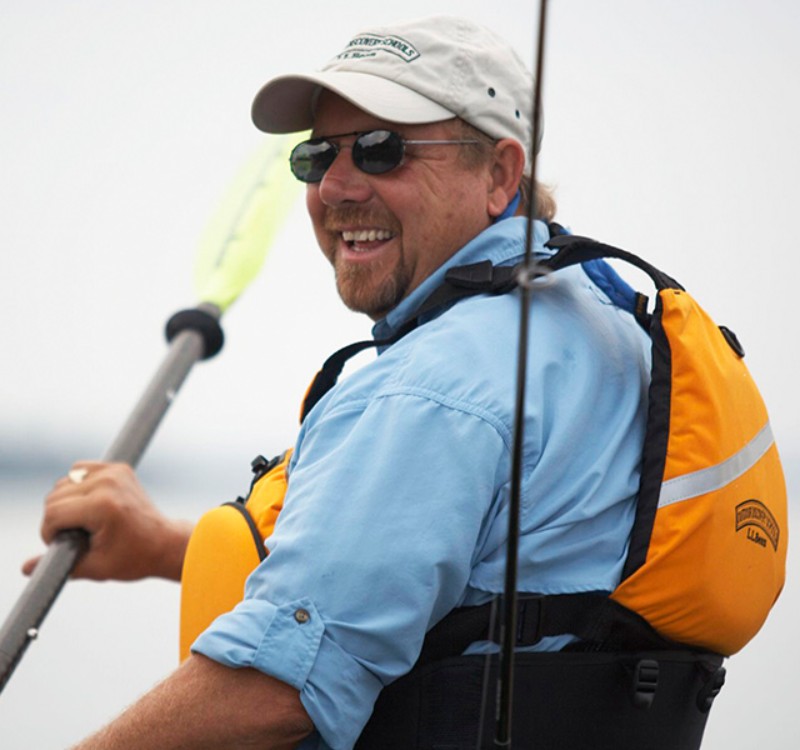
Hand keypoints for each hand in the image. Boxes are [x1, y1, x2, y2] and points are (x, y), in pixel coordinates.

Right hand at [22, 461, 193, 581]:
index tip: (62, 545)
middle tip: (73, 535)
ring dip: (65, 501)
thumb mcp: (95, 567)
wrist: (165, 543)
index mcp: (103, 506)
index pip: (53, 513)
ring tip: (81, 521)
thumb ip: (58, 565)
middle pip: (55, 496)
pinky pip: (80, 469)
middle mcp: (108, 482)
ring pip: (65, 481)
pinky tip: (85, 503)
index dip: (50, 534)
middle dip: (56, 519)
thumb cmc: (134, 558)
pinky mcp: (118, 467)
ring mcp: (115, 472)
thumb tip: (26, 568)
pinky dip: (75, 485)